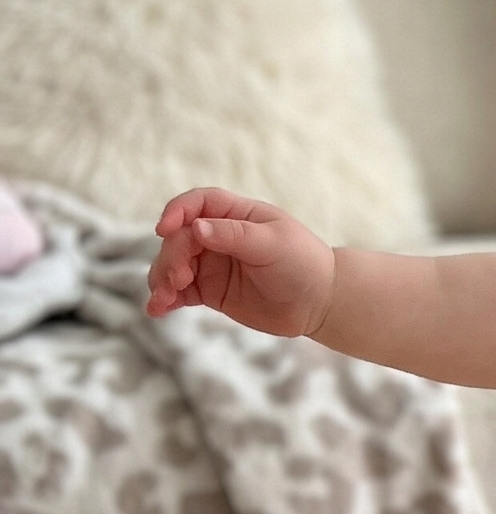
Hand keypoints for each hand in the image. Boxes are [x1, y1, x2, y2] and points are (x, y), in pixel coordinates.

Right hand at [145, 188, 336, 337]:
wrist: (321, 303)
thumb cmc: (304, 263)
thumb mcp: (274, 243)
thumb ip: (234, 235)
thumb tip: (196, 228)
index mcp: (236, 214)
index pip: (197, 204)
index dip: (177, 212)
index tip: (164, 229)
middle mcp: (218, 236)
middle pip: (179, 238)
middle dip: (171, 256)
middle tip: (177, 279)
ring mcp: (212, 264)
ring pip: (173, 265)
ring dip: (162, 278)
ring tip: (164, 297)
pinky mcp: (210, 291)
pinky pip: (180, 292)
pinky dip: (166, 299)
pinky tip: (157, 309)